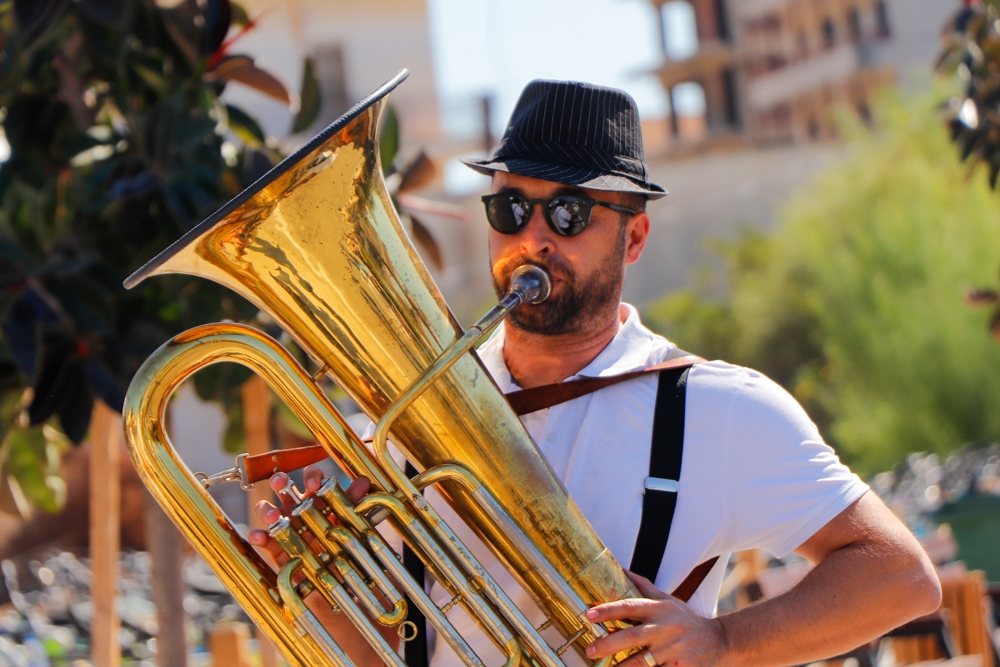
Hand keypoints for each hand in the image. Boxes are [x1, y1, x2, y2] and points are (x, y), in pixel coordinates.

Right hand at [247, 465, 371, 564]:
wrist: (330, 577)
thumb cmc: (337, 542)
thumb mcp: (347, 523)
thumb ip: (353, 503)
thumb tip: (364, 482)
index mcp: (316, 498)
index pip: (311, 478)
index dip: (311, 476)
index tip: (314, 484)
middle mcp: (296, 507)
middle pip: (283, 487)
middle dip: (280, 481)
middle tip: (281, 482)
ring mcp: (282, 524)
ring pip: (266, 509)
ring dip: (266, 509)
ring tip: (273, 516)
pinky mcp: (273, 545)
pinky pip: (261, 538)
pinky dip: (257, 536)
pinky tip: (259, 536)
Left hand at [583, 571, 730, 666]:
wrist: (720, 641)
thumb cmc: (687, 621)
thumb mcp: (669, 601)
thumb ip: (645, 587)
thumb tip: (622, 569)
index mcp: (660, 610)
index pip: (630, 606)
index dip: (608, 610)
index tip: (589, 614)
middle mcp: (666, 628)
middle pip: (633, 636)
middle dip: (608, 643)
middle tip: (590, 649)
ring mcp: (674, 649)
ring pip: (642, 660)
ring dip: (622, 666)